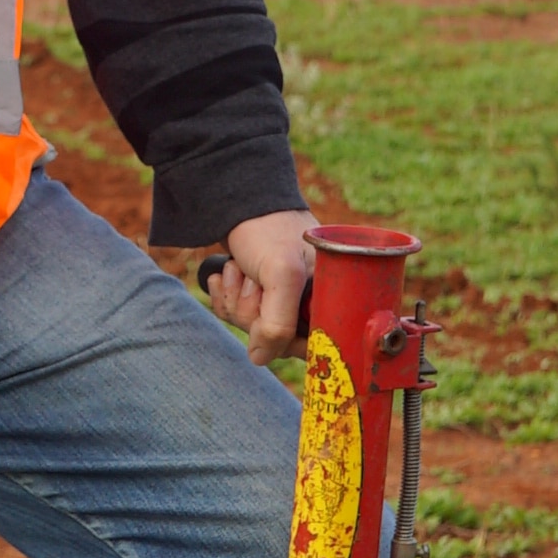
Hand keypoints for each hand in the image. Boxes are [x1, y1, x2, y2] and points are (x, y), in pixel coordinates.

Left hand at [205, 208, 316, 367]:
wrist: (237, 199)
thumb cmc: (268, 229)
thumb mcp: (282, 274)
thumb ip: (279, 324)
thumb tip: (261, 358)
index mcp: (331, 297)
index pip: (313, 345)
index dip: (285, 340)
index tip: (269, 316)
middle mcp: (310, 300)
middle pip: (276, 340)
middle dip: (253, 312)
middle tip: (254, 281)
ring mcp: (282, 297)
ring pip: (252, 327)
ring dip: (236, 300)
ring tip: (240, 269)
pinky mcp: (258, 292)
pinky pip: (237, 314)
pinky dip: (225, 296)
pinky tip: (227, 272)